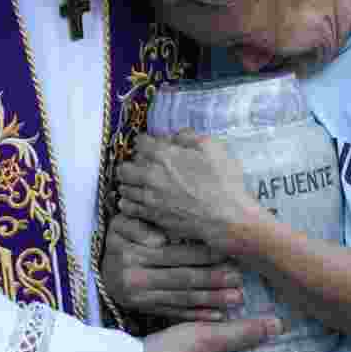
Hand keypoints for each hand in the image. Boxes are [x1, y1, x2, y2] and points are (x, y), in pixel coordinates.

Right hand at [102, 213, 243, 320]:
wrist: (101, 270)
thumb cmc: (119, 239)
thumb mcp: (121, 224)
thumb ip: (138, 226)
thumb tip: (161, 239)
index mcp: (134, 255)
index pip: (175, 255)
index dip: (202, 254)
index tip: (227, 253)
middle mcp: (137, 278)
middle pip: (182, 279)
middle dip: (214, 279)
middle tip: (239, 279)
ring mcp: (141, 298)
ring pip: (182, 298)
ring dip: (211, 299)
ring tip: (236, 298)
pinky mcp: (146, 310)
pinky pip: (175, 313)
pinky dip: (197, 315)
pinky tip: (218, 315)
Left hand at [117, 131, 261, 253]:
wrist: (226, 217)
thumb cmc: (223, 182)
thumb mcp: (212, 148)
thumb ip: (189, 137)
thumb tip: (176, 134)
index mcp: (164, 156)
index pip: (140, 142)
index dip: (145, 142)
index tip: (150, 145)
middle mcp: (151, 176)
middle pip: (124, 167)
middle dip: (131, 163)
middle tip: (141, 164)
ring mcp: (150, 198)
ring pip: (124, 187)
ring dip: (129, 182)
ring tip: (138, 182)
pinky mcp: (152, 215)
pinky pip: (128, 207)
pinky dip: (128, 202)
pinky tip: (137, 199)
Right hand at [134, 318, 285, 351]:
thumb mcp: (210, 339)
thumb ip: (245, 333)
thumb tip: (279, 326)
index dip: (283, 351)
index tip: (299, 333)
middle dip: (262, 345)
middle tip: (276, 319)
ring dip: (241, 343)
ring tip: (252, 318)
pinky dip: (222, 346)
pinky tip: (220, 328)